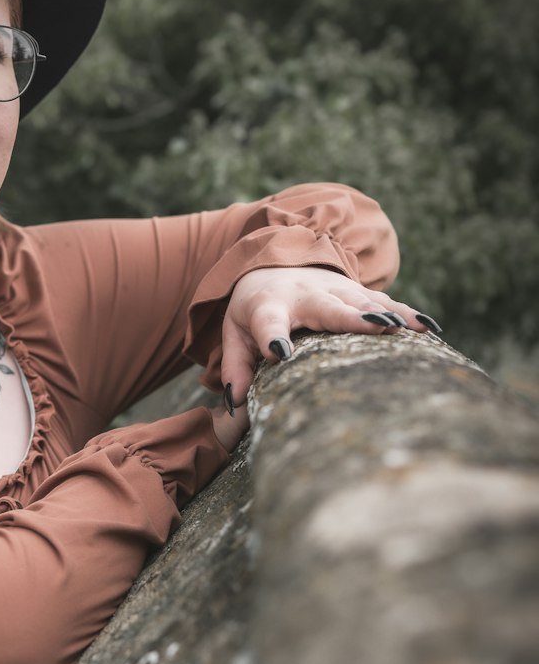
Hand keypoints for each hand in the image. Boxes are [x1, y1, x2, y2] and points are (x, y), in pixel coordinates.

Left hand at [221, 266, 438, 407]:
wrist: (274, 261)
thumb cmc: (254, 306)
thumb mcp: (235, 331)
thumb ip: (234, 366)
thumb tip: (236, 403)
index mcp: (268, 307)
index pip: (268, 323)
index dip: (272, 338)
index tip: (279, 353)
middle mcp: (304, 296)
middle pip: (328, 308)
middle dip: (351, 318)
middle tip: (375, 327)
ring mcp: (334, 290)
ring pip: (363, 302)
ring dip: (387, 314)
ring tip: (411, 329)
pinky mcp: (356, 292)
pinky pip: (383, 302)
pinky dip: (405, 313)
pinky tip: (428, 326)